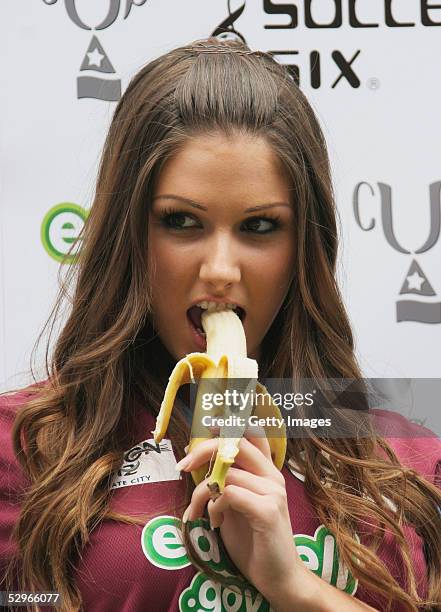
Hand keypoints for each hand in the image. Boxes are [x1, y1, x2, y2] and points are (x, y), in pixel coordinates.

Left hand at [177, 430, 308, 603]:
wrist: (278, 576)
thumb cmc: (254, 540)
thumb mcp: (237, 505)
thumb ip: (227, 482)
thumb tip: (200, 462)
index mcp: (267, 472)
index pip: (252, 435)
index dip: (228, 428)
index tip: (205, 430)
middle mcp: (273, 476)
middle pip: (236, 444)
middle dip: (204, 450)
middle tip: (184, 466)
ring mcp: (273, 492)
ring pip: (226, 474)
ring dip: (202, 492)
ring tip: (198, 511)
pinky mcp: (267, 511)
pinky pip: (230, 494)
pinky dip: (215, 506)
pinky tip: (215, 521)